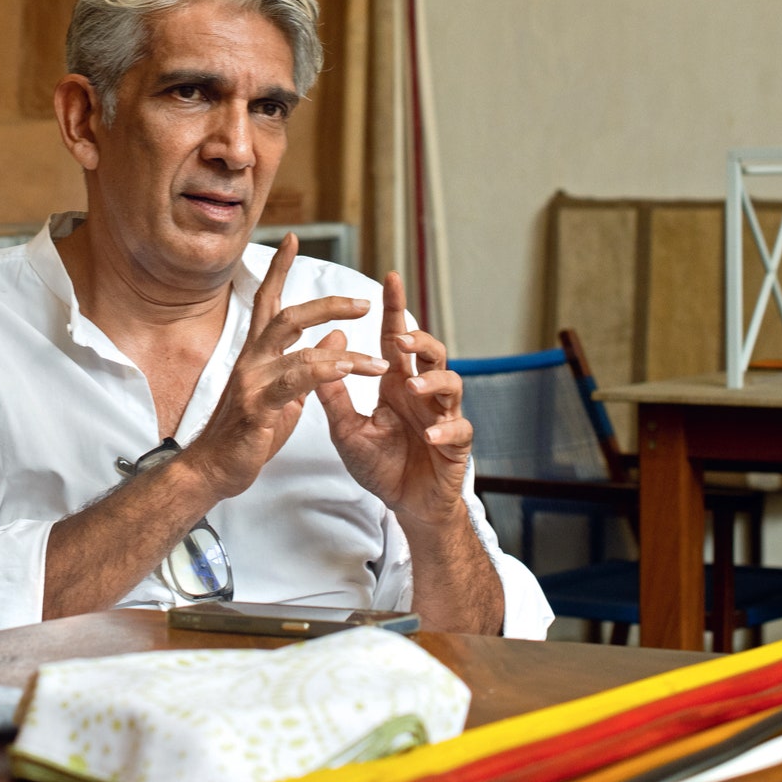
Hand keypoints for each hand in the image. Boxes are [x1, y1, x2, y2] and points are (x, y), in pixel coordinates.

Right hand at [180, 234, 387, 502]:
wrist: (212, 469)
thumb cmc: (246, 432)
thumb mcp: (286, 394)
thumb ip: (309, 363)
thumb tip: (339, 336)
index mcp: (256, 354)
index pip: (268, 302)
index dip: (280, 270)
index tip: (294, 239)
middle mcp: (251, 359)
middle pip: (287, 316)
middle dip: (327, 305)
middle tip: (364, 303)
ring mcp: (252, 381)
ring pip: (296, 348)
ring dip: (343, 352)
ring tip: (379, 360)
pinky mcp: (257, 406)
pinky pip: (295, 381)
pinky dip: (324, 371)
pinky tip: (348, 370)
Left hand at [316, 270, 473, 526]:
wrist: (405, 505)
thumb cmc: (381, 464)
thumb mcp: (346, 429)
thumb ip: (333, 393)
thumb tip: (324, 345)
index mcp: (396, 384)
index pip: (396, 339)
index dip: (395, 308)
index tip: (389, 277)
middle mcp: (422, 393)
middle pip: (431, 352)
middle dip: (419, 339)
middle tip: (399, 338)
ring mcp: (442, 416)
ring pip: (451, 383)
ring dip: (432, 381)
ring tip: (411, 387)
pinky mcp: (455, 444)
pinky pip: (458, 430)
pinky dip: (445, 430)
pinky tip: (428, 435)